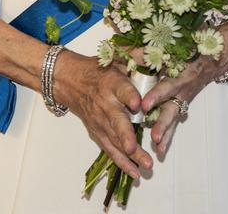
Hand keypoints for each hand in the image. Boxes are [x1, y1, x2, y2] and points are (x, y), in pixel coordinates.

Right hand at [53, 50, 152, 179]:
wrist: (69, 81)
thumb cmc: (98, 69)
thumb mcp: (115, 58)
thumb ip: (136, 57)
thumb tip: (158, 54)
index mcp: (111, 82)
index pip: (121, 89)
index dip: (129, 96)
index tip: (137, 104)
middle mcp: (104, 103)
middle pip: (115, 121)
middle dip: (125, 135)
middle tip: (134, 147)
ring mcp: (99, 121)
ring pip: (114, 140)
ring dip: (129, 155)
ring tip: (144, 167)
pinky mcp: (97, 132)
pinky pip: (109, 150)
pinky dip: (121, 162)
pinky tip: (134, 173)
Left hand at [140, 23, 227, 156]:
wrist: (225, 48)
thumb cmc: (201, 41)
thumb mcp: (182, 41)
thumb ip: (158, 49)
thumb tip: (134, 52)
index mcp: (185, 72)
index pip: (170, 85)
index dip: (157, 95)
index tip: (144, 105)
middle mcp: (186, 87)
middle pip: (174, 108)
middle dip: (163, 124)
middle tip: (153, 138)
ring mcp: (187, 94)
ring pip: (176, 116)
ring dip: (167, 133)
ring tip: (158, 150)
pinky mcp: (185, 99)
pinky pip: (177, 117)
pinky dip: (170, 132)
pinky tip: (161, 148)